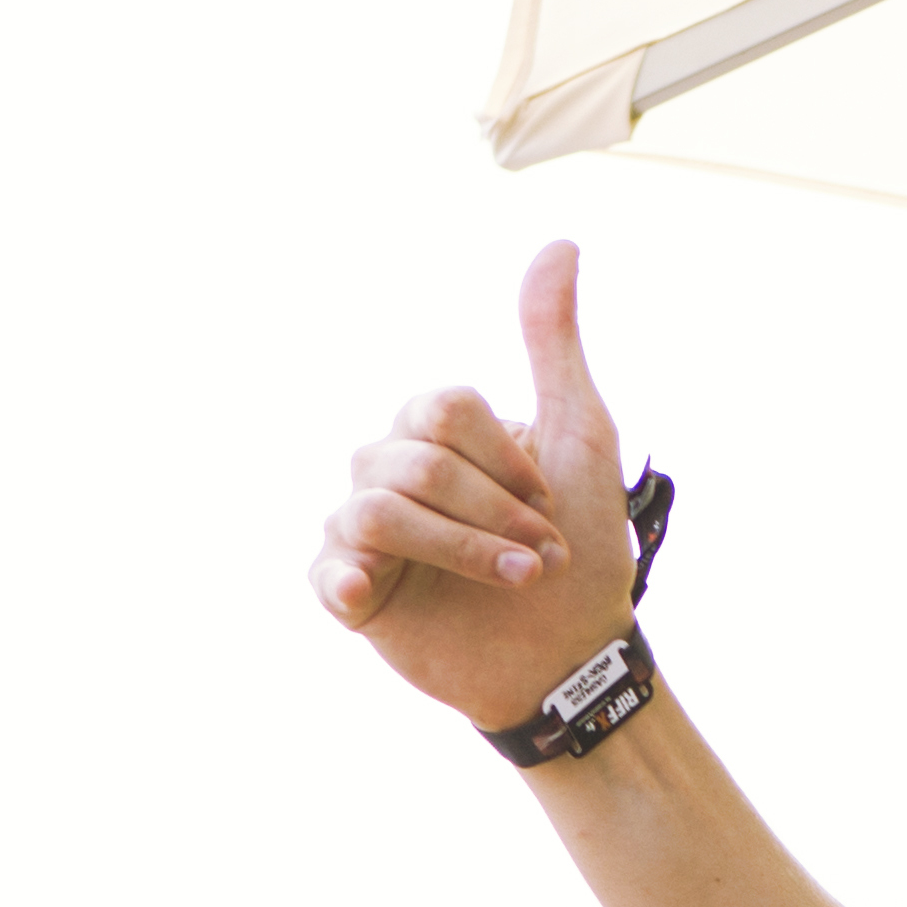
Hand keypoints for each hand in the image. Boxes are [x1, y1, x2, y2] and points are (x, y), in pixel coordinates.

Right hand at [315, 242, 637, 729]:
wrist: (573, 660)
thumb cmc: (582, 550)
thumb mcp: (579, 437)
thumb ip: (553, 345)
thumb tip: (560, 245)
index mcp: (437, 434)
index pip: (441, 409)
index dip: (503, 463)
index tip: (548, 505)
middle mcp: (392, 472)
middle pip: (412, 461)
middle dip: (490, 514)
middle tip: (540, 557)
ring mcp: (369, 535)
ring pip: (374, 511)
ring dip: (460, 551)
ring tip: (514, 582)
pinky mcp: (355, 595)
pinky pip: (324, 570)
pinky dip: (342, 578)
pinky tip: (367, 593)